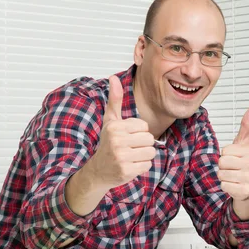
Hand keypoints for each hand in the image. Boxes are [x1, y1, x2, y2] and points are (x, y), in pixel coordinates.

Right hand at [85, 75, 155, 189]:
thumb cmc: (108, 143)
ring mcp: (121, 157)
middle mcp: (116, 140)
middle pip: (150, 139)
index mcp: (115, 126)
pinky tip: (130, 166)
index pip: (144, 126)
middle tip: (129, 148)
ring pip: (151, 152)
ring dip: (143, 156)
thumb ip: (115, 99)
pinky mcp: (126, 171)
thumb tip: (114, 77)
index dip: (139, 132)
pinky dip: (141, 167)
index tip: (127, 137)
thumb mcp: (110, 120)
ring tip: (130, 156)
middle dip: (143, 144)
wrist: (98, 171)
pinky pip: (147, 165)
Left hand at [218, 106, 248, 218]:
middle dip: (223, 166)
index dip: (225, 155)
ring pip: (221, 174)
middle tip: (233, 168)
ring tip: (233, 177)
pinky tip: (234, 185)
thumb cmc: (243, 163)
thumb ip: (246, 125)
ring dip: (224, 177)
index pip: (225, 151)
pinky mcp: (244, 191)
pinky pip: (224, 186)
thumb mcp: (243, 143)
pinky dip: (226, 187)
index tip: (234, 158)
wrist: (248, 187)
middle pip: (222, 162)